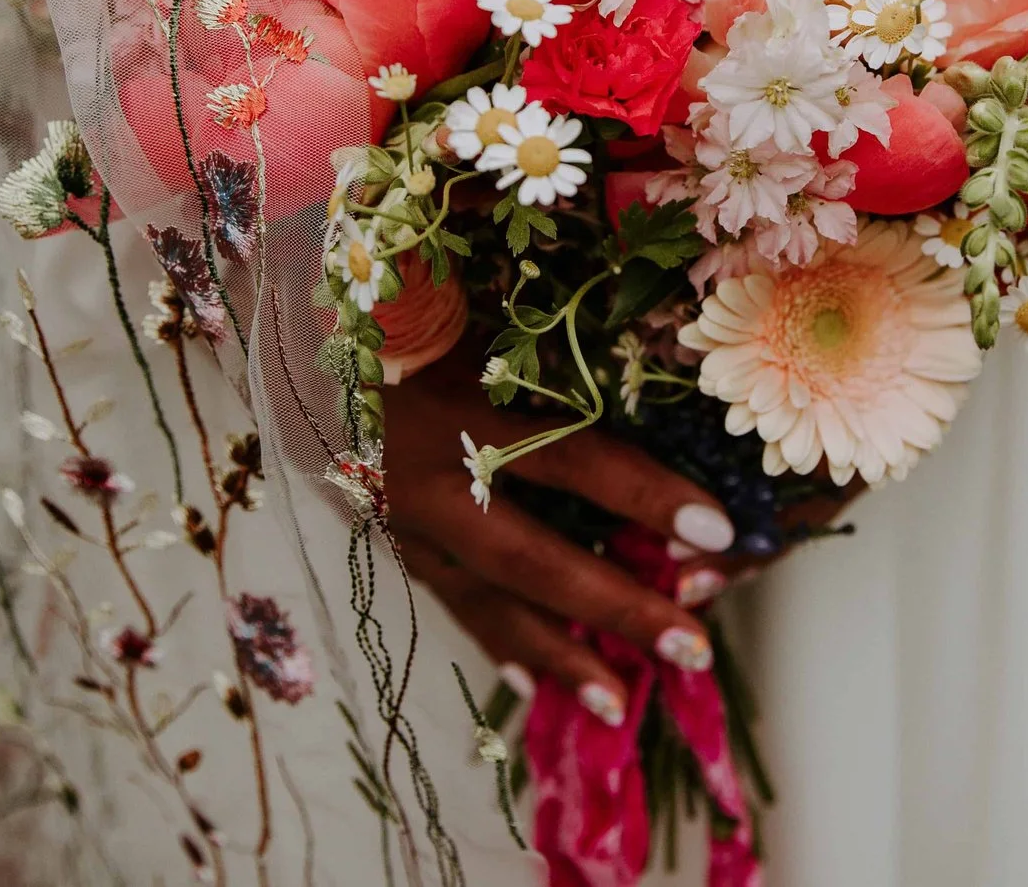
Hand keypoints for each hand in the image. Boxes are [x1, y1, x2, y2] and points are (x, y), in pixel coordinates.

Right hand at [382, 342, 739, 727]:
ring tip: (622, 702)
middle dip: (616, 606)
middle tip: (691, 646)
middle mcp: (430, 478)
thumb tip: (659, 396)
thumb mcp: (486, 329)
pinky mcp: (395, 545)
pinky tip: (536, 689)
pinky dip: (501, 646)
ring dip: (561, 655)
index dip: (646, 494)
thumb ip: (554, 365)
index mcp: (461, 408)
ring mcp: (405, 524)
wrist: (310, 346)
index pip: (571, 459)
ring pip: (490, 603)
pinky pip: (455, 606)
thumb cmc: (418, 325)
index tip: (717, 528)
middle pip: (533, 558)